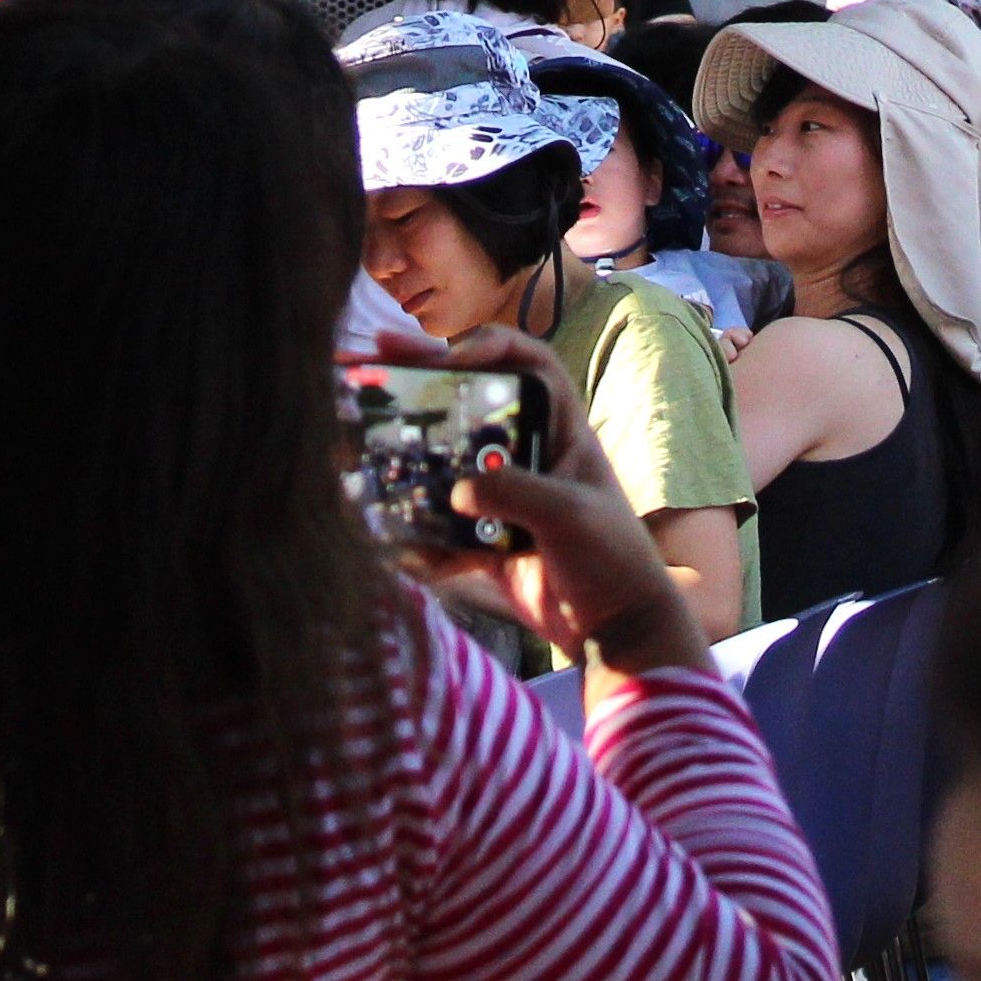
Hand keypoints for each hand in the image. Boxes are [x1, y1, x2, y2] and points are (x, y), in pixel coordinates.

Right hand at [362, 323, 708, 676]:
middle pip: (474, 402)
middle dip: (427, 380)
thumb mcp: (570, 515)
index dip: (490, 346)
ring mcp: (505, 495)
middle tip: (382, 354)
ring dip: (411, 451)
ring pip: (449, 460)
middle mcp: (530, 453)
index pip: (529, 364)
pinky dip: (419, 532)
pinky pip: (443, 524)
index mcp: (562, 430)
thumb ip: (517, 494)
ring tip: (364, 432)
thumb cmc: (613, 559)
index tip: (449, 353)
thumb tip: (458, 491)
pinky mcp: (486, 537)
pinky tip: (393, 536)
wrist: (616, 633)